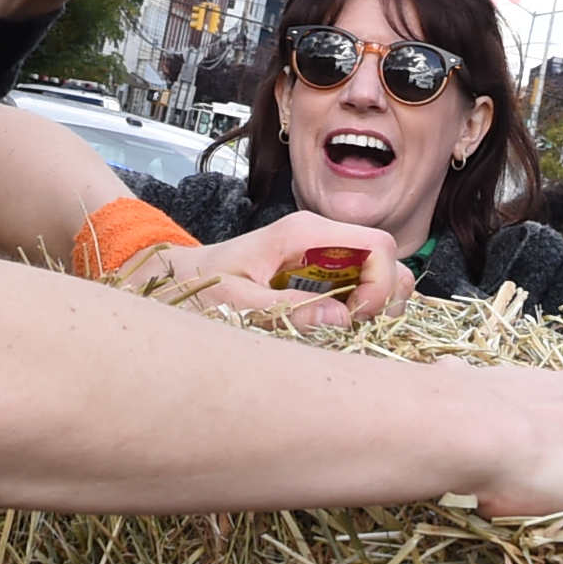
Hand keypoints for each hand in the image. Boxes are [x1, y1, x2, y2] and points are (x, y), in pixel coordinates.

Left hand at [116, 210, 416, 329]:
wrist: (175, 279)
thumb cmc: (198, 286)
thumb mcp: (236, 304)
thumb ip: (288, 311)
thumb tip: (342, 318)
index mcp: (306, 233)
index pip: (379, 245)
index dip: (382, 285)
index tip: (357, 319)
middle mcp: (321, 237)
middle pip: (387, 258)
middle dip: (384, 297)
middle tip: (353, 328)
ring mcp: (322, 254)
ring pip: (379, 273)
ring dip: (374, 305)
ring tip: (343, 330)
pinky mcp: (318, 272)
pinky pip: (359, 285)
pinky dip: (360, 309)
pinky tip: (334, 328)